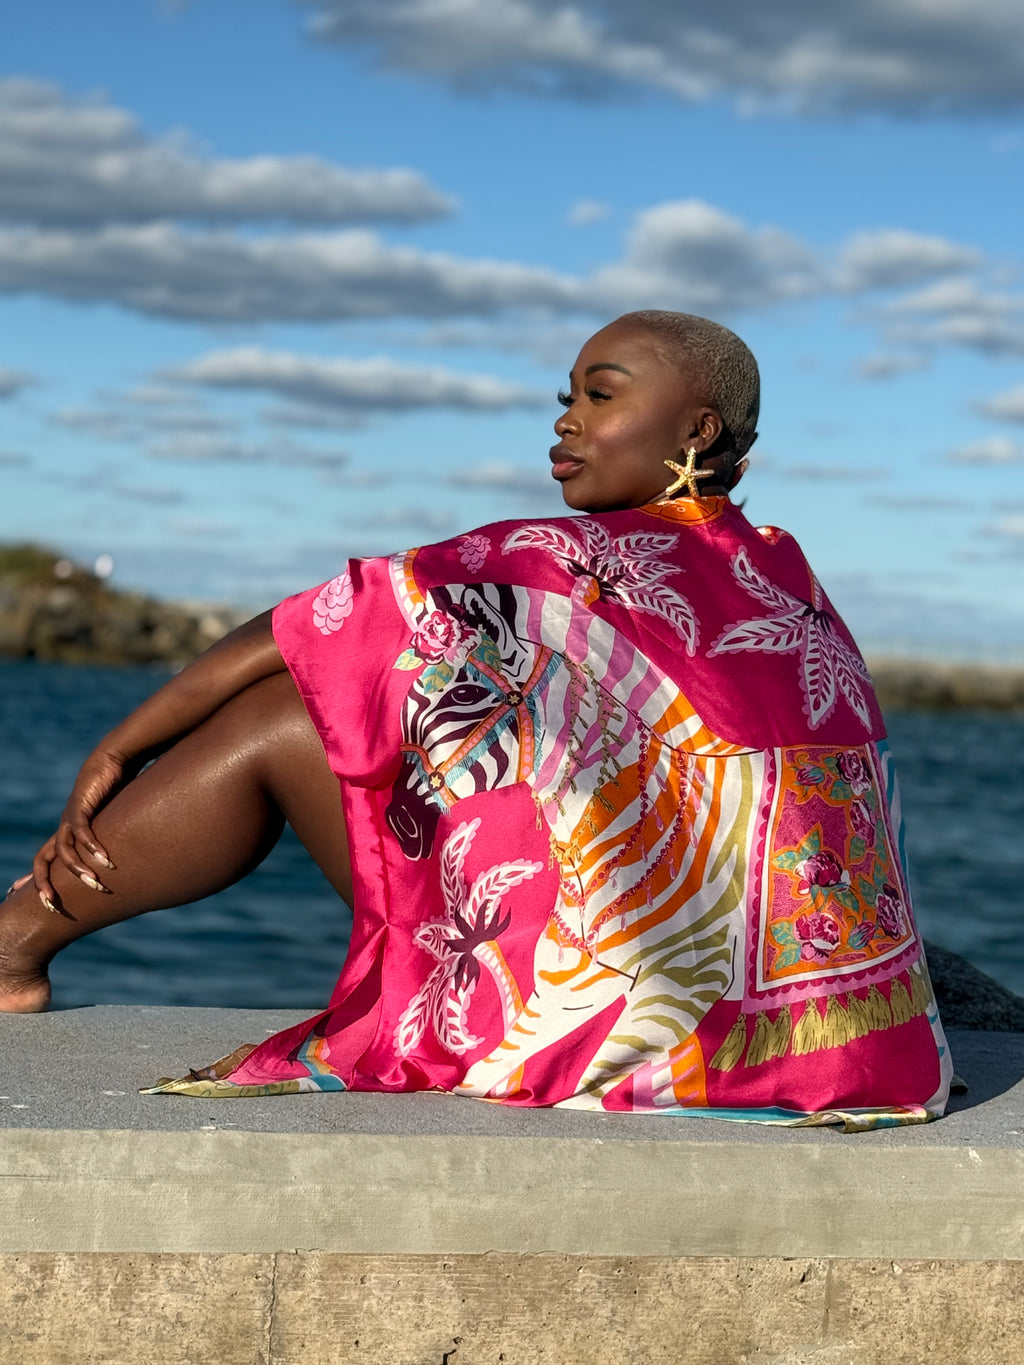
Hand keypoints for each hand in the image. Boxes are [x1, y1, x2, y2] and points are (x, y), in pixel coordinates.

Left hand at [32, 749, 126, 910]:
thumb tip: (123, 858)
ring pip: (64, 852)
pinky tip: (105, 859)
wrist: (111, 762)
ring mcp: (69, 818)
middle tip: (51, 904)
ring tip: (96, 883)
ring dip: (79, 870)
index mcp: (66, 833)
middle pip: (42, 860)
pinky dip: (92, 847)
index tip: (26, 897)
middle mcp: (63, 829)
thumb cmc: (113, 791)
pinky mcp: (80, 807)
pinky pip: (82, 833)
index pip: (43, 861)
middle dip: (43, 884)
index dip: (34, 880)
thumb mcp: (110, 823)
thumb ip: (111, 839)